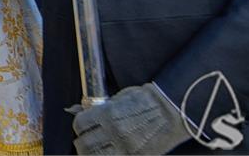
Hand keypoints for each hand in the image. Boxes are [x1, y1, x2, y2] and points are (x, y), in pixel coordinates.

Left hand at [72, 83, 189, 154]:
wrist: (171, 111)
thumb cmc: (145, 101)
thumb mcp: (118, 98)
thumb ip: (98, 109)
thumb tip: (77, 111)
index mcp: (108, 114)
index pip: (80, 124)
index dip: (79, 126)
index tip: (82, 127)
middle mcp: (115, 132)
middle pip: (85, 145)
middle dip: (82, 143)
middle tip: (85, 141)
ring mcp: (126, 148)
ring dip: (91, 154)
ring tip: (94, 150)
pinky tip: (109, 153)